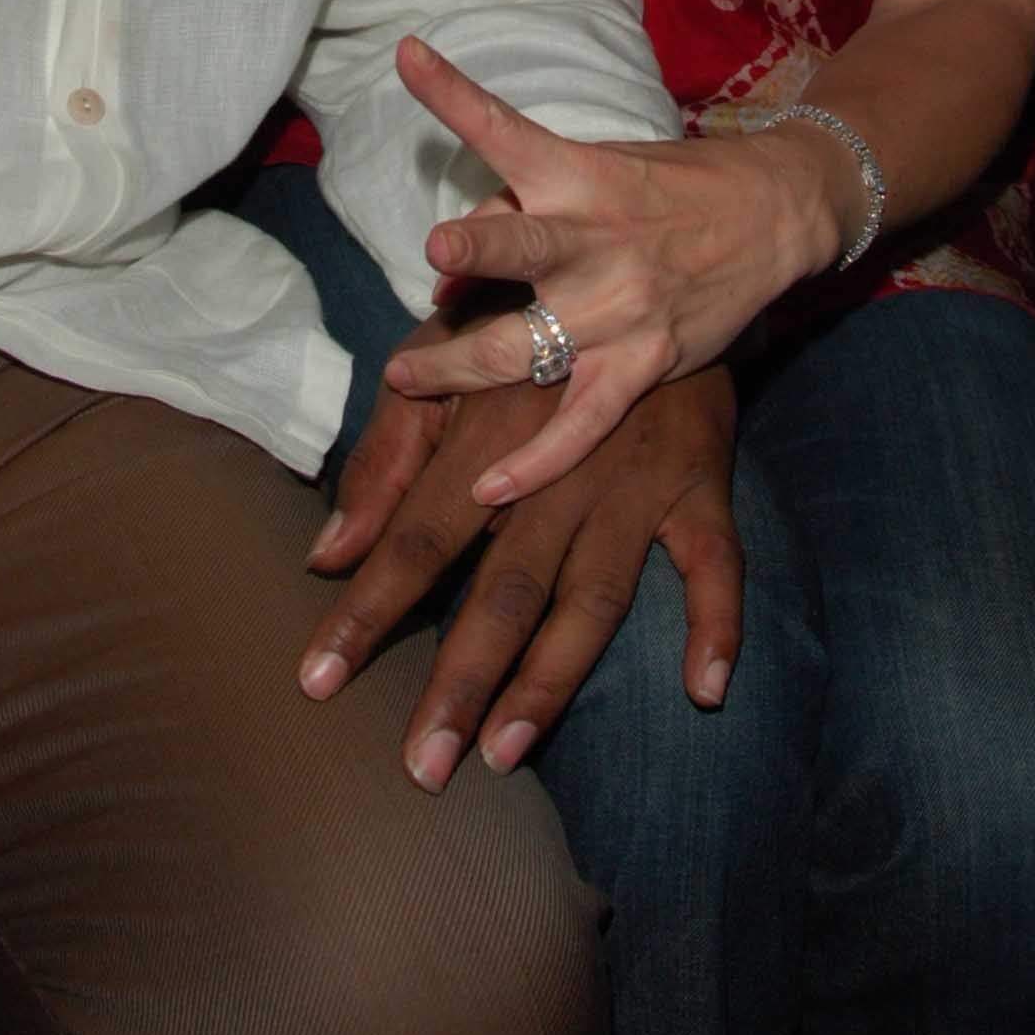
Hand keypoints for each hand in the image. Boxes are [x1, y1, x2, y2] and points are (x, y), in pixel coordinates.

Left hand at [297, 365, 741, 785]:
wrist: (631, 268)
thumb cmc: (513, 332)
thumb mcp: (435, 374)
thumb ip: (381, 464)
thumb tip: (326, 557)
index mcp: (483, 439)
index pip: (415, 540)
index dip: (366, 612)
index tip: (316, 684)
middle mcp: (557, 468)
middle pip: (504, 588)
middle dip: (459, 679)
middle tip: (421, 767)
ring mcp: (634, 481)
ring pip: (593, 595)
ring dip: (552, 678)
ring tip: (504, 753)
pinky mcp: (699, 483)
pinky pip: (717, 562)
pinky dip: (718, 623)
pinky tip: (705, 691)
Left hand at [381, 35, 856, 496]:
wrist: (775, 213)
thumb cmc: (667, 185)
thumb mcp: (598, 168)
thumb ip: (519, 212)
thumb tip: (443, 274)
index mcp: (576, 174)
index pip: (504, 128)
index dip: (453, 93)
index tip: (408, 55)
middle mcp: (595, 239)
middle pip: (525, 247)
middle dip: (479, 250)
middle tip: (438, 253)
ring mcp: (622, 307)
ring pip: (527, 347)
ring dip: (458, 367)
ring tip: (404, 377)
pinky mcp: (646, 362)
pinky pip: (581, 425)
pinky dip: (535, 462)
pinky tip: (489, 489)